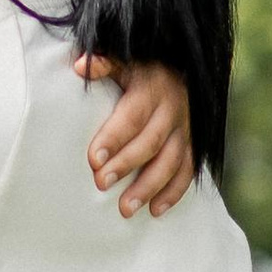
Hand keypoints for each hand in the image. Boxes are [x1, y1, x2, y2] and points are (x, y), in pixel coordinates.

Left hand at [73, 55, 193, 215]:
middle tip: (102, 185)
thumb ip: (104, 63)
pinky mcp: (192, 144)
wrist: (179, 70)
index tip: (93, 160)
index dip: (113, 138)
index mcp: (151, 89)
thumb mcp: (124, 60)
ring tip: (126, 208)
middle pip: (150, 142)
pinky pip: (188, 171)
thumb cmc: (139, 69)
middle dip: (126, 165)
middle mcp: (172, 110)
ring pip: (171, 162)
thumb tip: (79, 66)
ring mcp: (185, 129)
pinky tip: (155, 210)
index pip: (132, 117)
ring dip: (149, 187)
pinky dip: (173, 192)